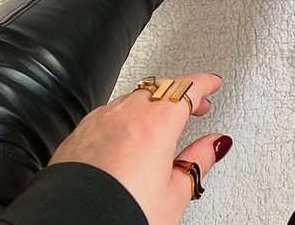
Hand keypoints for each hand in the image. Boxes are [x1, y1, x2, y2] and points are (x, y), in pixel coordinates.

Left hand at [49, 72, 232, 224]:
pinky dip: (126, 115)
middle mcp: (126, 115)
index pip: (187, 88)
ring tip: (163, 121)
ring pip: (134, 97)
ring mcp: (99, 121)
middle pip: (161, 87)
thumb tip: (215, 145)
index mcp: (156, 125)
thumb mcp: (174, 196)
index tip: (213, 83)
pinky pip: (109, 112)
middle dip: (182, 91)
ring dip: (153, 102)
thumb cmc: (119, 215)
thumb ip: (197, 162)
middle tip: (196, 103)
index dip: (205, 83)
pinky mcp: (79, 133)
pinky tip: (128, 133)